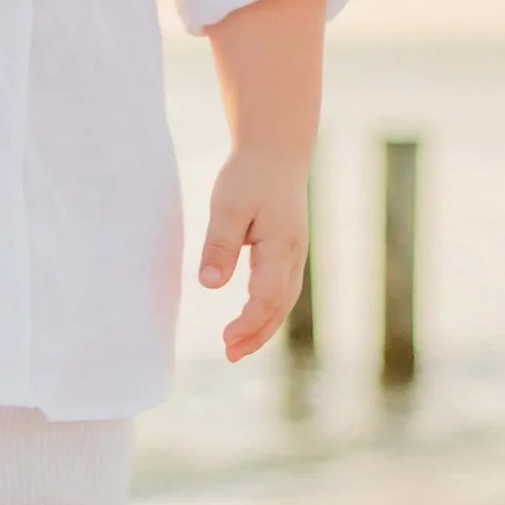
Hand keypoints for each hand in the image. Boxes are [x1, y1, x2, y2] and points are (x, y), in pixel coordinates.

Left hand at [199, 144, 310, 359]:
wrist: (277, 150)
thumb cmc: (251, 175)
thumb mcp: (228, 206)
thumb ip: (220, 245)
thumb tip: (209, 285)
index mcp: (281, 246)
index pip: (267, 297)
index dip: (248, 323)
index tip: (225, 339)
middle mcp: (294, 255)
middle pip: (279, 307)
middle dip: (256, 334)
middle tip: (229, 354)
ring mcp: (294, 254)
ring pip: (283, 301)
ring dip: (262, 327)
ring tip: (236, 347)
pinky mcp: (287, 251)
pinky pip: (280, 290)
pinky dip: (267, 310)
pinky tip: (249, 319)